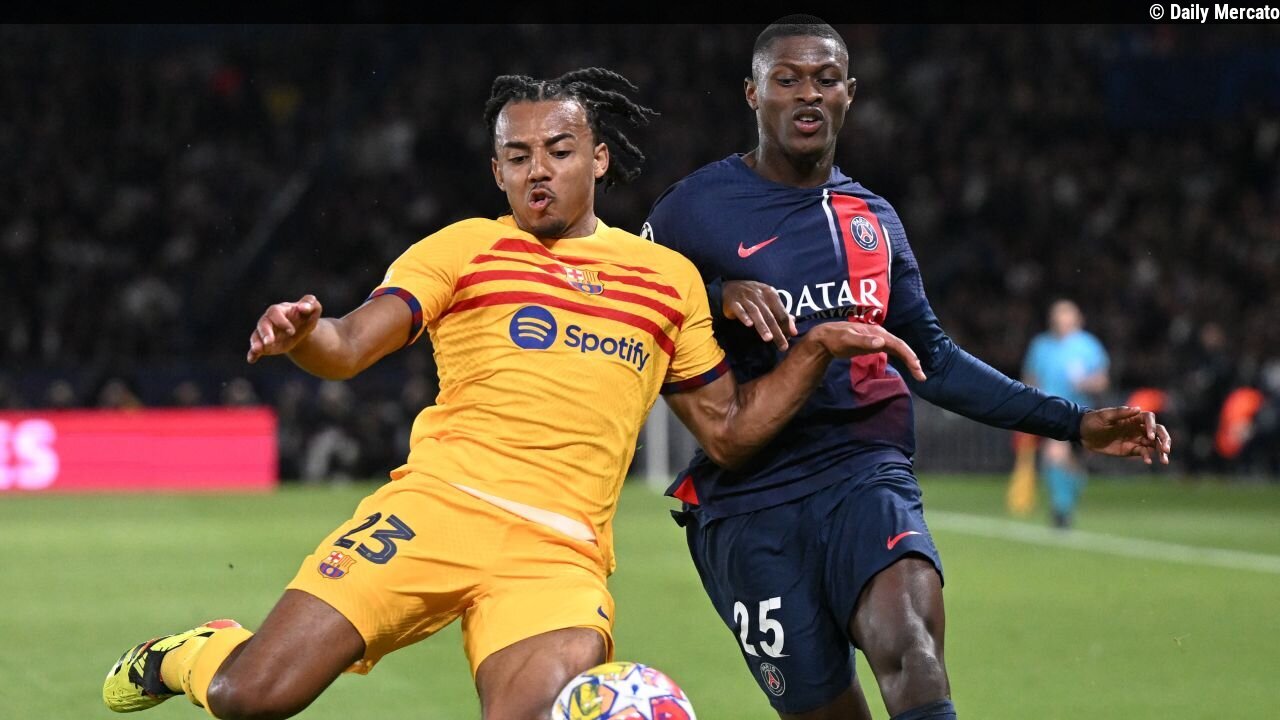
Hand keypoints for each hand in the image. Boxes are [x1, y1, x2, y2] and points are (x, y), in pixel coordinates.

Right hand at [247, 294, 322, 362]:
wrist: (301, 330)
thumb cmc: (306, 316)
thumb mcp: (312, 308)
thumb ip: (310, 303)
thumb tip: (304, 307)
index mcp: (279, 310)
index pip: (275, 312)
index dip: (282, 321)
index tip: (292, 331)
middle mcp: (268, 320)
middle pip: (263, 324)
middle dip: (265, 333)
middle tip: (270, 342)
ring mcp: (264, 333)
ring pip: (256, 336)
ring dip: (256, 343)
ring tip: (257, 350)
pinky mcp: (264, 345)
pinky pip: (255, 349)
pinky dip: (252, 354)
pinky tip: (251, 359)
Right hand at [723, 280, 797, 350]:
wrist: (729, 287)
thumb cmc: (753, 296)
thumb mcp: (768, 301)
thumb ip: (781, 314)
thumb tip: (794, 330)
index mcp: (771, 294)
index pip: (781, 312)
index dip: (787, 326)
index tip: (790, 338)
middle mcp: (759, 295)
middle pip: (770, 316)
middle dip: (778, 332)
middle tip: (783, 346)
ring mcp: (746, 298)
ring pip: (756, 313)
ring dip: (762, 326)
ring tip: (768, 339)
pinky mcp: (733, 302)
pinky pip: (740, 310)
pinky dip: (744, 316)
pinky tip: (749, 325)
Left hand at [808, 322, 926, 381]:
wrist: (826, 337)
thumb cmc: (835, 339)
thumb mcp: (847, 340)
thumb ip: (864, 342)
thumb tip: (882, 342)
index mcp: (877, 333)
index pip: (898, 345)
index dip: (909, 357)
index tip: (917, 370)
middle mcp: (880, 334)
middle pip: (901, 347)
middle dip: (912, 360)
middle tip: (921, 376)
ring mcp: (878, 339)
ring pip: (898, 349)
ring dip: (909, 360)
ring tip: (917, 373)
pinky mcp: (874, 344)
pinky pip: (893, 350)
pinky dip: (901, 357)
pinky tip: (906, 364)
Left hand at [1079, 406, 1171, 464]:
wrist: (1083, 434)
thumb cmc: (1093, 421)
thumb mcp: (1104, 415)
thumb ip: (1120, 413)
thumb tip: (1137, 408)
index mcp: (1132, 417)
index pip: (1149, 419)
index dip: (1152, 426)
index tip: (1150, 436)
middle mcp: (1137, 428)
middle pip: (1157, 432)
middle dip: (1164, 440)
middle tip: (1166, 449)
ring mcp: (1136, 439)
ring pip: (1154, 444)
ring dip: (1161, 451)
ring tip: (1164, 460)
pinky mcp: (1131, 449)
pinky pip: (1143, 453)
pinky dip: (1148, 456)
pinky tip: (1148, 461)